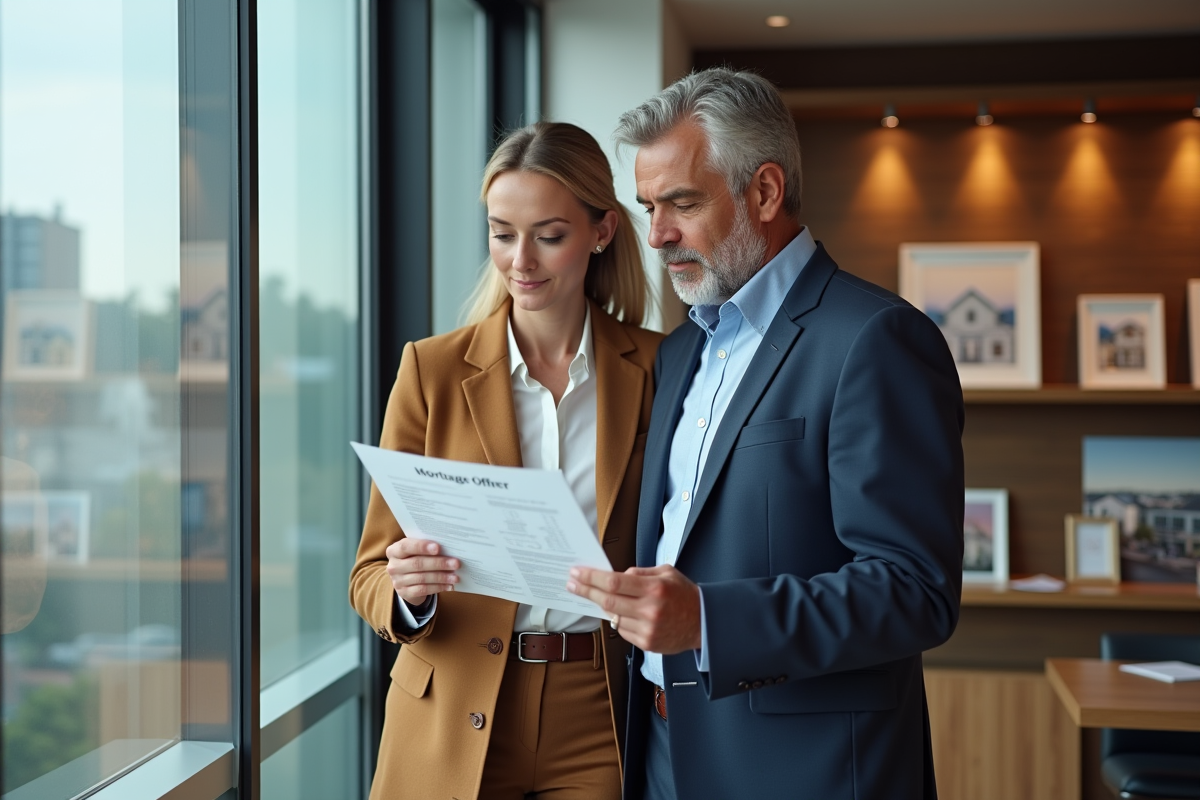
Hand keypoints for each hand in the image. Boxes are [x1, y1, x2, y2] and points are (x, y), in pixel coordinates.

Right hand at [385, 538, 459, 605]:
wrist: (407, 579)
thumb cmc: (415, 558)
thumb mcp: (416, 551)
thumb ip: (427, 548)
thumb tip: (449, 548)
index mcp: (394, 551)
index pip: (406, 546)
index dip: (421, 546)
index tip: (438, 548)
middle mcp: (393, 566)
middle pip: (417, 564)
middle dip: (438, 563)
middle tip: (456, 563)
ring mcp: (398, 581)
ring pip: (422, 578)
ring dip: (441, 577)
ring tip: (455, 577)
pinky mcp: (404, 593)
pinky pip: (423, 590)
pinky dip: (438, 587)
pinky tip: (449, 586)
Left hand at [566, 565, 701, 653]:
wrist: (704, 623)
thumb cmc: (685, 595)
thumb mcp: (666, 573)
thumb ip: (639, 573)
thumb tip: (616, 576)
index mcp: (655, 588)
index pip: (614, 582)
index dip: (591, 578)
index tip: (577, 573)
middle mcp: (650, 610)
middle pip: (608, 600)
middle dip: (586, 591)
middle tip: (572, 584)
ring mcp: (648, 629)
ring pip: (613, 616)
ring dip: (604, 606)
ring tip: (601, 597)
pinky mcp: (647, 643)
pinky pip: (622, 630)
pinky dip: (619, 620)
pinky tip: (625, 613)